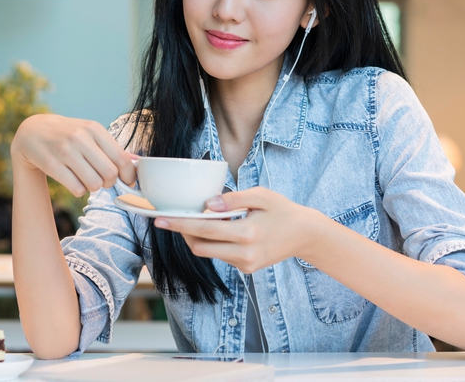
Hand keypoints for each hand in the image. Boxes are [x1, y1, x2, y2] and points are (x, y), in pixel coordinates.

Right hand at [11, 114, 136, 196]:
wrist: (32, 132)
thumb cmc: (67, 134)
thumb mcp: (89, 133)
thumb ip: (111, 148)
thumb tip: (136, 163)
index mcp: (94, 129)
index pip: (121, 158)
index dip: (129, 175)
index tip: (127, 180)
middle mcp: (80, 138)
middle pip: (110, 174)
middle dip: (109, 182)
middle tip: (102, 179)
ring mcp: (65, 151)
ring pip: (94, 184)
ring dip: (93, 187)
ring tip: (85, 178)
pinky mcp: (52, 165)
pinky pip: (77, 189)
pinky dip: (79, 190)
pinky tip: (73, 180)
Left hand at [153, 187, 323, 272]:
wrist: (305, 235)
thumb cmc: (282, 210)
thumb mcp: (261, 196)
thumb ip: (233, 199)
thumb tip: (207, 204)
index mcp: (247, 234)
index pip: (204, 230)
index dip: (179, 225)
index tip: (160, 219)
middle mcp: (244, 254)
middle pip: (199, 247)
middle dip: (183, 232)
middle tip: (174, 217)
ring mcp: (245, 264)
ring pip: (209, 252)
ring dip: (199, 237)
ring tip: (203, 218)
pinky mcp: (246, 269)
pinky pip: (220, 256)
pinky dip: (214, 242)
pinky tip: (222, 229)